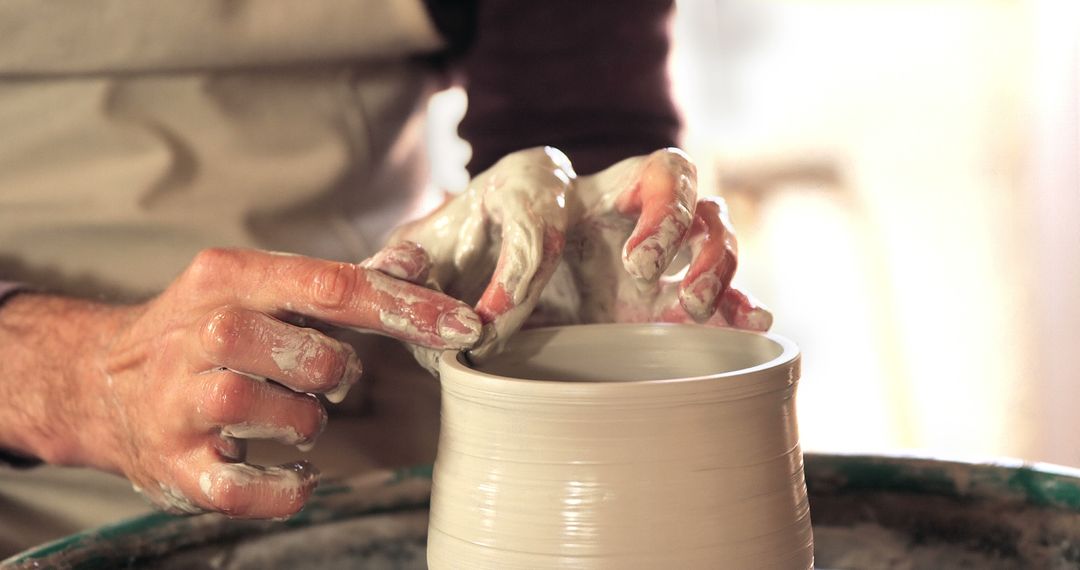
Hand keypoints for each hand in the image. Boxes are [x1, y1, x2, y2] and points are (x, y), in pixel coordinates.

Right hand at [43, 248, 479, 517]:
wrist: (97, 382)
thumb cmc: (202, 329)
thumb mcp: (259, 287)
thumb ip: (340, 281)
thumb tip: (415, 262)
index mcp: (227, 278)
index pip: (334, 287)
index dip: (407, 309)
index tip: (464, 327)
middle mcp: (198, 334)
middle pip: (311, 353)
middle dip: (336, 370)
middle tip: (321, 374)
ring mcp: (180, 403)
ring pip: (284, 416)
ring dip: (307, 423)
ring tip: (288, 415)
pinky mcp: (174, 464)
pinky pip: (248, 489)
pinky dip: (287, 487)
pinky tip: (296, 473)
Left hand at [369, 147, 769, 373]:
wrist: (497, 269)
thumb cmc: (463, 253)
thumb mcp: (427, 255)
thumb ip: (407, 269)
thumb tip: (406, 297)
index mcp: (537, 186)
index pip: (540, 209)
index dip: (515, 271)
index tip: (487, 324)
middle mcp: (601, 204)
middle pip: (666, 172)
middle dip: (664, 215)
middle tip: (639, 265)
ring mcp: (642, 247)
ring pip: (710, 221)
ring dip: (711, 260)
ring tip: (686, 305)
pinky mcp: (664, 293)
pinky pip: (724, 283)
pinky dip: (742, 302)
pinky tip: (747, 324)